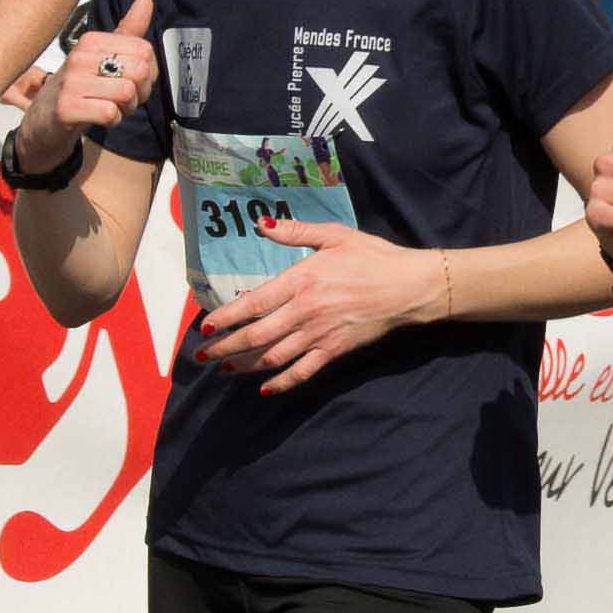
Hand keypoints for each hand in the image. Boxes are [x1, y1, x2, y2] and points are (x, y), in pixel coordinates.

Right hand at [19, 0, 156, 171]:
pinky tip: (100, 118)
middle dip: (141, 92)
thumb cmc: (79, 86)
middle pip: (139, 70)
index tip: (133, 81)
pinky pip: (110, 113)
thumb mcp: (103, 56)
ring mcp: (71, 82)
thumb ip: (127, 30)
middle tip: (125, 99)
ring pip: (127, 93)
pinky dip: (113, 121)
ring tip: (112, 107)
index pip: (144, 50)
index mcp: (91, 40)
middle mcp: (79, 56)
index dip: (149, 72)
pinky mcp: (66, 108)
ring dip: (126, 108)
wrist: (44, 121)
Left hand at [196, 222, 445, 392]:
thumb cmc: (372, 257)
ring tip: (225, 368)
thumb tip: (262, 224)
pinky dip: (282, 382)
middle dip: (226, 347)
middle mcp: (305, 311)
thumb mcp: (335, 235)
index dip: (226, 318)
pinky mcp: (334, 351)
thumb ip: (296, 233)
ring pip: (273, 357)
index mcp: (302, 281)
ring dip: (245, 365)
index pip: (253, 304)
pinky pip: (303, 371)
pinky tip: (265, 388)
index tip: (206, 327)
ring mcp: (319, 334)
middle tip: (203, 355)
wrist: (408, 286)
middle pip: (256, 336)